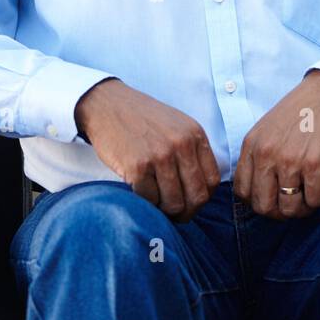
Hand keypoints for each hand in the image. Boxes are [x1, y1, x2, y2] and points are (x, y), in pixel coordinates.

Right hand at [74, 79, 220, 222]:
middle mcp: (181, 144)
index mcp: (195, 134)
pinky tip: (139, 190)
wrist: (107, 105)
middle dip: (186, 212)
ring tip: (155, 202)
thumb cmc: (142, 119)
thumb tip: (201, 191)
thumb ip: (192, 152)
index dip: (202, 198)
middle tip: (174, 213)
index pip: (212, 181)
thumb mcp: (177, 125)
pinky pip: (149, 200)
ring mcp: (160, 155)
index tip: (190, 201)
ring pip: (174, 203)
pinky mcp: (137, 166)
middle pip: (197, 196)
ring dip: (164, 210)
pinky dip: (145, 202)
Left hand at [232, 69, 319, 219]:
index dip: (259, 202)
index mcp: (251, 146)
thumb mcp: (265, 131)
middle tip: (294, 202)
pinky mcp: (315, 164)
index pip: (243, 193)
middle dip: (280, 211)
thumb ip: (258, 158)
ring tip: (311, 194)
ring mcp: (290, 160)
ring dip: (303, 208)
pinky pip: (314, 201)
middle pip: (264, 207)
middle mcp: (267, 154)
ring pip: (289, 209)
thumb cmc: (297, 113)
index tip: (273, 198)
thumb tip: (258, 195)